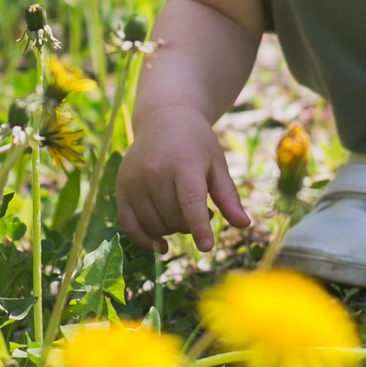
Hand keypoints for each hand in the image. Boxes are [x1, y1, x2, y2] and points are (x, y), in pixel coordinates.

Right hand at [115, 103, 251, 250]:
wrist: (163, 119)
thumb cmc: (196, 144)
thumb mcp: (216, 164)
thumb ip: (228, 196)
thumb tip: (244, 225)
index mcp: (183, 163)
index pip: (190, 202)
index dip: (199, 227)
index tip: (207, 247)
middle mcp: (154, 171)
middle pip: (173, 218)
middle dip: (190, 224)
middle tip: (203, 210)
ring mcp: (134, 180)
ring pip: (154, 225)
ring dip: (172, 230)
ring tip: (183, 212)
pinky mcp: (121, 188)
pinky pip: (129, 226)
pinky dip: (145, 240)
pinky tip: (160, 245)